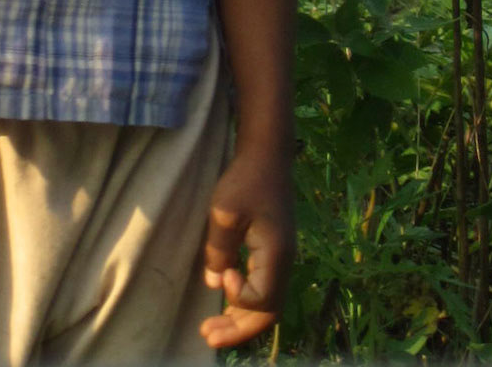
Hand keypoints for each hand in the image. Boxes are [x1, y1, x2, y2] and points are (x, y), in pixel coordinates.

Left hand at [198, 149, 293, 349]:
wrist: (267, 153)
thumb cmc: (246, 179)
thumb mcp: (225, 211)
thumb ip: (219, 249)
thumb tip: (213, 283)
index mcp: (276, 254)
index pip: (262, 299)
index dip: (239, 298)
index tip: (222, 276)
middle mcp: (284, 262)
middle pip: (268, 312)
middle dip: (238, 330)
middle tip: (207, 336)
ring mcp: (281, 258)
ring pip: (266, 304)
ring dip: (240, 320)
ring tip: (211, 329)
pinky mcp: (274, 251)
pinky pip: (264, 289)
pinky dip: (245, 303)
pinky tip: (225, 302)